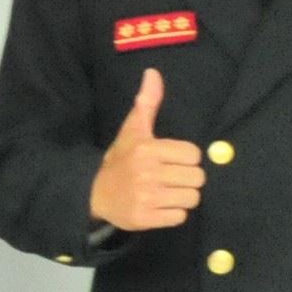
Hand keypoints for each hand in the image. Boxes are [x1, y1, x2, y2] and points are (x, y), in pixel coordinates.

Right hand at [89, 67, 205, 233]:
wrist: (94, 192)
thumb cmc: (121, 159)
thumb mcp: (133, 129)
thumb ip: (147, 103)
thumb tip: (153, 73)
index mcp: (148, 149)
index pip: (193, 155)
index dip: (186, 158)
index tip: (172, 160)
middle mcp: (147, 172)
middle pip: (197, 178)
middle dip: (187, 179)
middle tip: (171, 178)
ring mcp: (146, 197)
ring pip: (191, 198)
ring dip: (183, 197)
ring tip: (167, 192)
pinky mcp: (144, 218)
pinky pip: (179, 217)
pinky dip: (173, 214)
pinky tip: (160, 206)